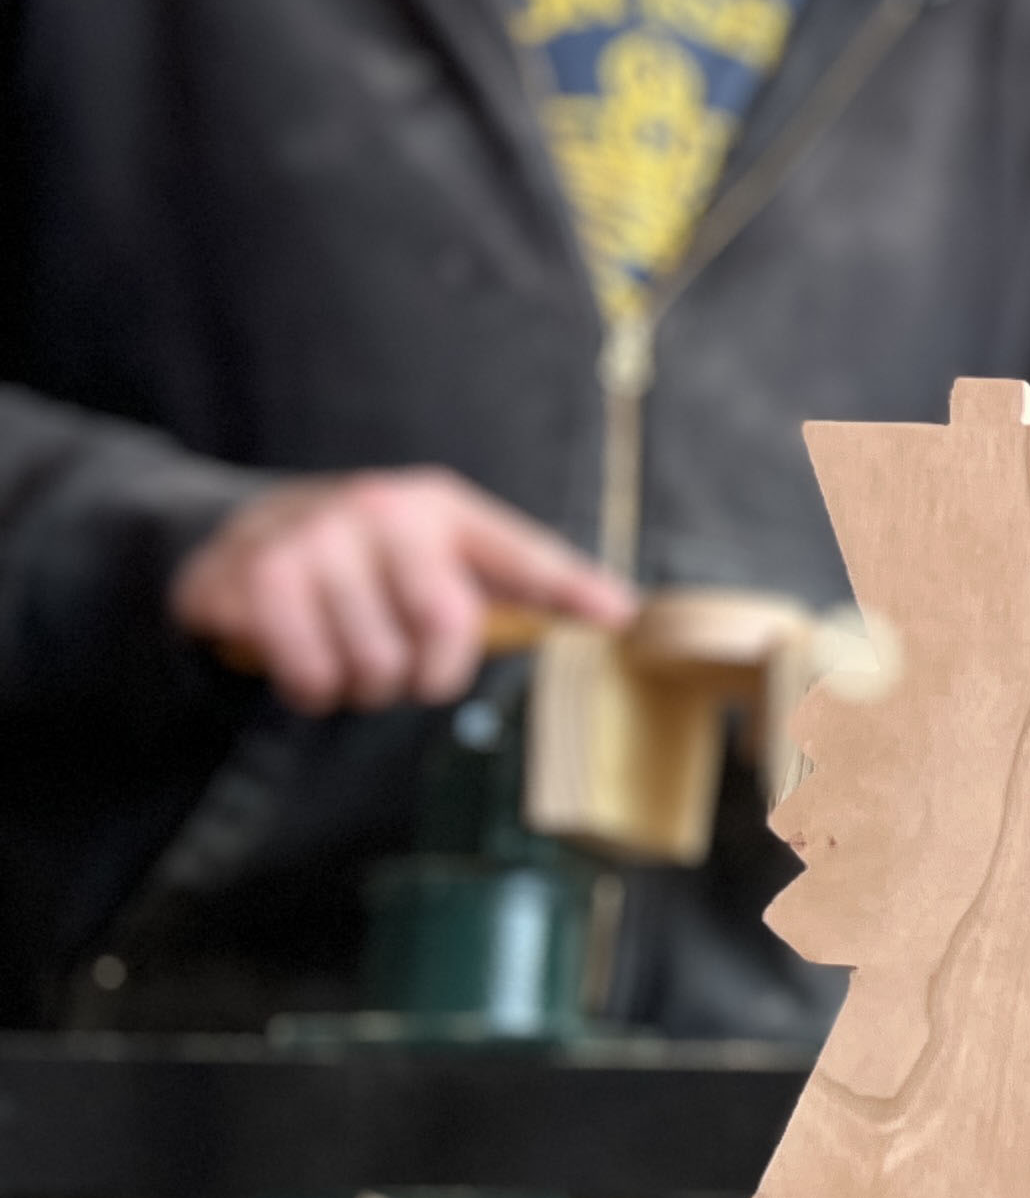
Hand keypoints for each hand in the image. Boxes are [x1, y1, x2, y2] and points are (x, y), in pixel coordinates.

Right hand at [171, 470, 634, 713]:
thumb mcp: (432, 553)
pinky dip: (314, 690)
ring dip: (364, 687)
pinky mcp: (261, 576)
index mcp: (442, 507)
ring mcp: (320, 537)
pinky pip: (313, 674)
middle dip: (429, 674)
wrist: (242, 533)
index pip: (518, 553)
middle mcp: (385, 510)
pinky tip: (306, 662)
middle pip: (448, 624)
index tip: (619, 614)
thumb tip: (614, 610)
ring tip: (347, 655)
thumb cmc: (364, 559)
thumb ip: (509, 583)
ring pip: (377, 662)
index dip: (570, 586)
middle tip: (404, 669)